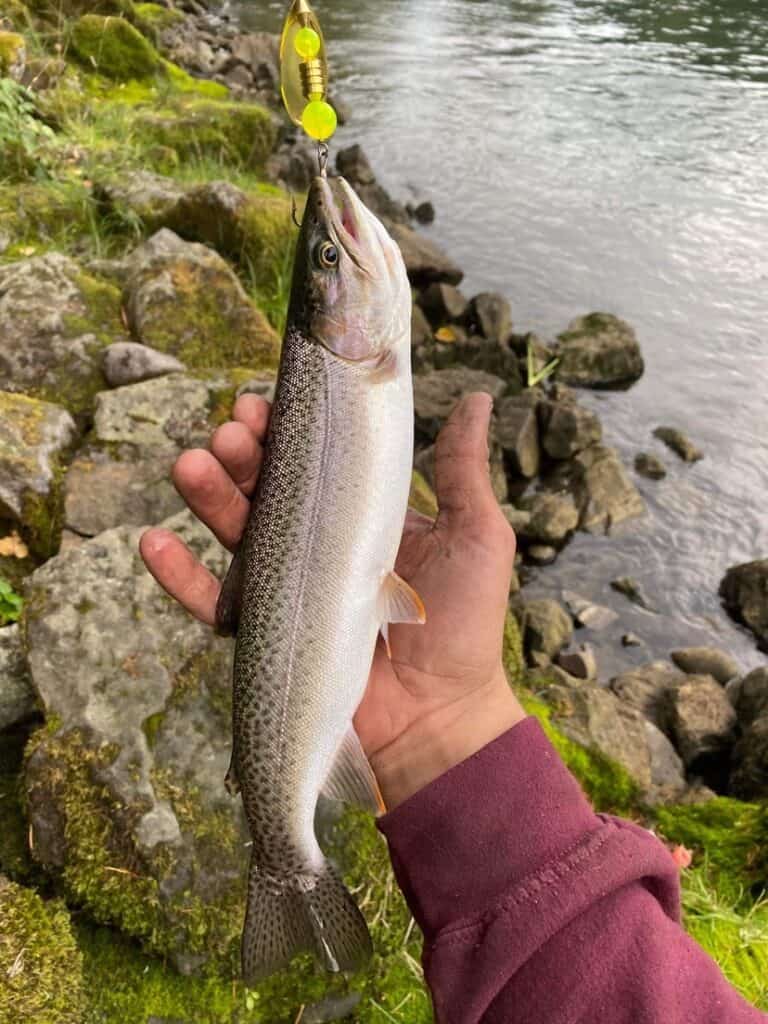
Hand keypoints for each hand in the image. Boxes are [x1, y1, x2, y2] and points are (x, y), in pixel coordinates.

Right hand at [140, 392, 525, 808]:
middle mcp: (317, 545)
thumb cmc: (463, 625)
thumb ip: (462, 470)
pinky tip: (154, 541)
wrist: (443, 716)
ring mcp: (288, 588)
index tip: (266, 404)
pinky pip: (213, 603)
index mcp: (358, 515)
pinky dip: (178, 575)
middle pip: (264, 488)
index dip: (284, 431)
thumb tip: (478, 397)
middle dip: (242, 455)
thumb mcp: (476, 536)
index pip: (312, 462)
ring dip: (207, 495)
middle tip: (231, 431)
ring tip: (192, 465)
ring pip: (234, 532)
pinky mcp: (265, 633)